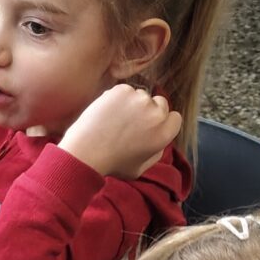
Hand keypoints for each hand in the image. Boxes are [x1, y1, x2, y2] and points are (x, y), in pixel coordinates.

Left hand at [59, 83, 181, 177]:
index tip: (148, 127)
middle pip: (160, 103)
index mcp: (164, 133)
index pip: (174, 118)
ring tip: (114, 120)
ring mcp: (139, 99)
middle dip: (149, 110)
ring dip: (132, 103)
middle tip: (130, 123)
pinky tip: (107, 113)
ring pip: (141, 95)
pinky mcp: (122, 90)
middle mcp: (156, 114)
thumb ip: (156, 152)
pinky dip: (117, 98)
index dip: (161, 122)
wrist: (85, 153)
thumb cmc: (111, 164)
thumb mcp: (141, 168)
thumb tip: (161, 137)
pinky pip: (125, 90)